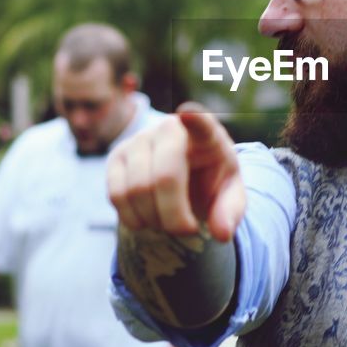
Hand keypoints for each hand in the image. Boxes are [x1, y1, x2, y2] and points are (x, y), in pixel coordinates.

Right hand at [107, 103, 245, 242]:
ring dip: (154, 220)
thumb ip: (230, 213)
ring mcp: (139, 140)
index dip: (195, 119)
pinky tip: (148, 221)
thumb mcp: (229, 197)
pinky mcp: (117, 157)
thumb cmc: (210, 182)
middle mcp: (170, 129)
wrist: (184, 177)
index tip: (187, 113)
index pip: (202, 123)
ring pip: (136, 189)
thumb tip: (222, 233)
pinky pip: (116, 195)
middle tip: (188, 231)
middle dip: (174, 216)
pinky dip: (133, 218)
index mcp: (207, 135)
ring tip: (169, 224)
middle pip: (164, 177)